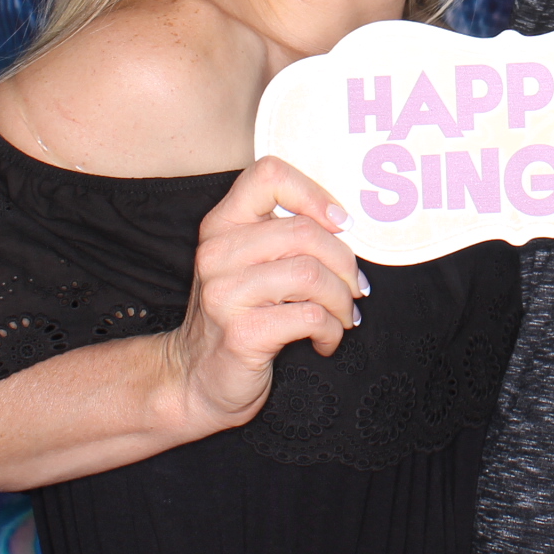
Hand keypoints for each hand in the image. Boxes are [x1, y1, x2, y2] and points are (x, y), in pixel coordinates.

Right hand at [164, 156, 363, 436]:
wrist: (199, 379)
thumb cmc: (241, 316)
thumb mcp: (251, 264)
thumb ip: (284, 235)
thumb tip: (346, 224)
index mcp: (222, 224)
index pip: (268, 174)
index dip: (314, 193)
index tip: (341, 223)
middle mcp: (217, 253)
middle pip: (304, 232)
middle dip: (344, 262)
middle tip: (354, 287)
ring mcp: (225, 294)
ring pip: (311, 275)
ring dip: (341, 299)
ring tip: (344, 314)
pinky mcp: (242, 334)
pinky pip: (310, 318)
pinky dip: (332, 329)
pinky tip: (326, 340)